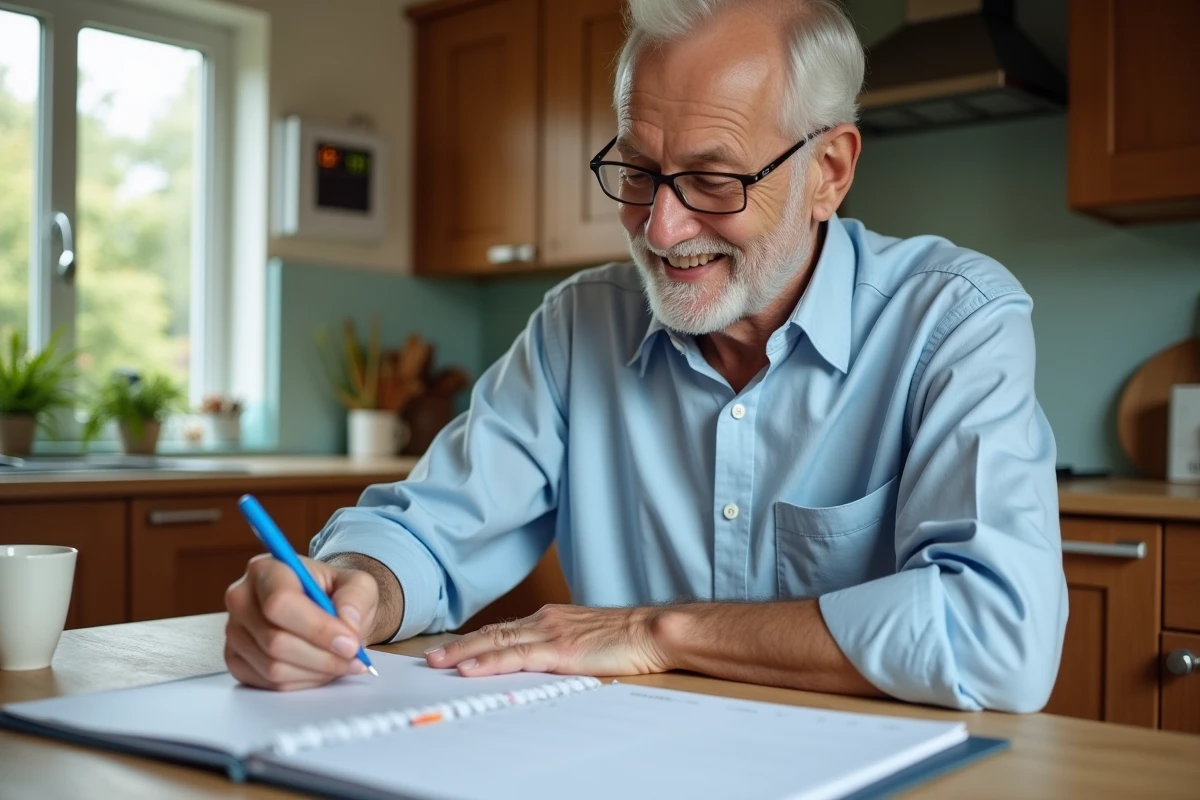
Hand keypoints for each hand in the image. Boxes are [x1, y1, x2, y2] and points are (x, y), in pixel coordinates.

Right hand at [224, 554, 379, 690]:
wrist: (324, 611)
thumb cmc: (335, 594)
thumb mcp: (359, 584)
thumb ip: (357, 597)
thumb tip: (346, 621)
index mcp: (266, 570)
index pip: (280, 603)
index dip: (317, 628)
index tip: (349, 643)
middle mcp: (242, 599)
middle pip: (275, 641)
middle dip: (322, 656)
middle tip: (352, 657)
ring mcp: (235, 632)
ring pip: (273, 667)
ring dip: (315, 671)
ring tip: (339, 662)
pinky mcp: (236, 660)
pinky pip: (268, 683)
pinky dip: (302, 682)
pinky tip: (319, 668)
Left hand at [424, 604, 670, 676]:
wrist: (652, 631)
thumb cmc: (627, 638)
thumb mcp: (588, 639)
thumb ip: (563, 647)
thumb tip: (544, 663)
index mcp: (552, 619)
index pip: (506, 629)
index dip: (477, 640)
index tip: (454, 649)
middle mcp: (546, 621)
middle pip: (493, 633)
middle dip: (460, 645)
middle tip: (431, 656)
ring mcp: (551, 634)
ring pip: (497, 642)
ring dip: (464, 653)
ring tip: (439, 663)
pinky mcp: (560, 651)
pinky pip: (516, 657)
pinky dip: (489, 662)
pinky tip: (470, 668)